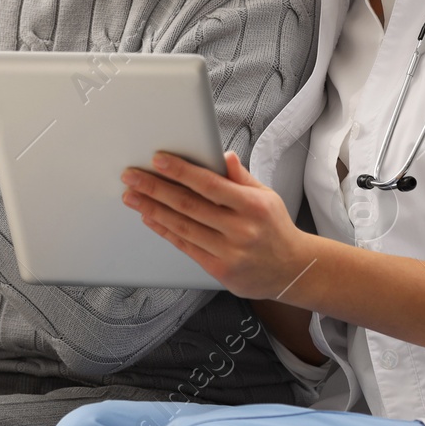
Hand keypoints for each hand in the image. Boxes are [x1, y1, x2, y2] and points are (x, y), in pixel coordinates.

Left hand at [121, 151, 317, 300]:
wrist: (292, 270)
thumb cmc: (275, 228)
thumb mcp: (266, 196)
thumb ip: (241, 177)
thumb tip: (223, 155)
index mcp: (253, 206)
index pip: (210, 184)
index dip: (181, 171)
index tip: (158, 160)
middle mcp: (240, 229)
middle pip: (189, 205)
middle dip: (155, 189)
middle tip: (132, 177)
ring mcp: (229, 252)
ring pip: (183, 227)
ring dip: (152, 209)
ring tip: (132, 196)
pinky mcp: (219, 270)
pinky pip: (185, 246)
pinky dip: (164, 230)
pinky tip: (149, 218)